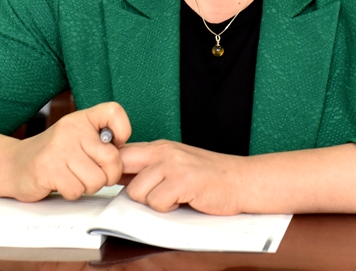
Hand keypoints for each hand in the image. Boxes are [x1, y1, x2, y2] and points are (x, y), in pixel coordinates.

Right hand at [6, 101, 130, 201]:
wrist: (15, 164)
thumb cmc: (55, 155)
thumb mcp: (79, 138)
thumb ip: (102, 143)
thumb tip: (127, 157)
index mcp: (82, 118)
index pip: (114, 111)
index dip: (123, 130)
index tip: (115, 144)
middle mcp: (71, 128)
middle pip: (112, 159)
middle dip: (107, 175)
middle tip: (93, 173)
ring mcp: (58, 148)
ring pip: (96, 180)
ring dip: (87, 186)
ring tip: (73, 177)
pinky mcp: (47, 168)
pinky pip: (76, 190)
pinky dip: (71, 193)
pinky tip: (61, 182)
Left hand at [119, 140, 243, 214]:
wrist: (241, 180)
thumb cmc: (209, 176)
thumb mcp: (175, 163)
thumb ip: (149, 168)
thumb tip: (118, 177)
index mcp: (159, 147)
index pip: (121, 153)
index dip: (115, 171)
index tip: (122, 184)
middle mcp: (163, 151)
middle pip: (120, 166)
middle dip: (128, 186)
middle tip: (147, 195)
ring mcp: (173, 165)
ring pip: (137, 192)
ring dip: (152, 202)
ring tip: (173, 197)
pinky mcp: (183, 181)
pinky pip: (156, 203)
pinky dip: (167, 208)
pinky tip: (182, 201)